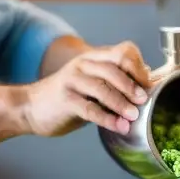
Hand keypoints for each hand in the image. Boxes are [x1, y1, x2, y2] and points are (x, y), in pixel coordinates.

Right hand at [23, 41, 149, 136]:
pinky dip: (107, 119)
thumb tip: (148, 76)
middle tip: (144, 100)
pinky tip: (119, 126)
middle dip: (132, 84)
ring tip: (134, 116)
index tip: (149, 84)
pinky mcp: (65, 100)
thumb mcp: (92, 82)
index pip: (123, 51)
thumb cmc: (68, 96)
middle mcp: (83, 64)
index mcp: (94, 58)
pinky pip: (90, 109)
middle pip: (114, 68)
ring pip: (102, 88)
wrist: (30, 107)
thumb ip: (116, 80)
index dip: (139, 66)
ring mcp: (72, 81)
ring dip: (121, 103)